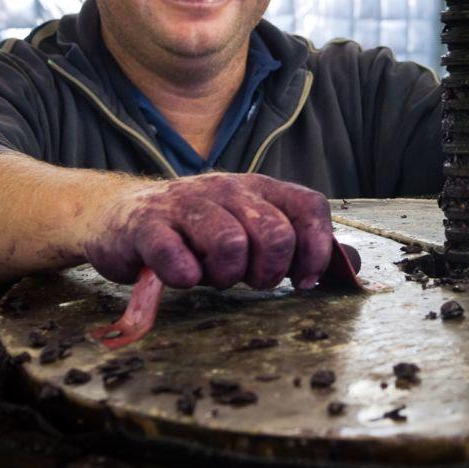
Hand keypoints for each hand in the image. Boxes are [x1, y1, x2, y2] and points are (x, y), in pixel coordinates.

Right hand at [83, 173, 332, 289]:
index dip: (316, 249)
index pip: (309, 207)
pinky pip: (178, 258)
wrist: (119, 217)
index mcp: (258, 188)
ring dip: (227, 275)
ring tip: (213, 275)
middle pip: (275, 233)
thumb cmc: (195, 232)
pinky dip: (186, 277)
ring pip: (231, 244)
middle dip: (269, 271)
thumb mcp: (248, 228)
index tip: (301, 279)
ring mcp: (186, 203)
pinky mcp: (147, 225)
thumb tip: (348, 265)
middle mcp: (227, 188)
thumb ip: (295, 242)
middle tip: (249, 279)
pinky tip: (183, 276)